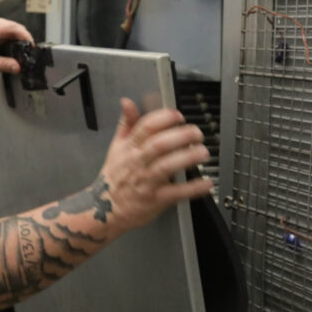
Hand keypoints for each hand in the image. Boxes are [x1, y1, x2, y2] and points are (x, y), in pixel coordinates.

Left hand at [0, 18, 33, 81]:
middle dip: (25, 39)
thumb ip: (5, 65)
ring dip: (22, 39)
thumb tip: (19, 66)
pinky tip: (18, 48)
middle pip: (16, 27)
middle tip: (30, 52)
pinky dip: (18, 39)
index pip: (12, 28)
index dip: (25, 36)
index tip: (31, 46)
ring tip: (24, 52)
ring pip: (16, 29)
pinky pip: (13, 32)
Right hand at [98, 98, 213, 233]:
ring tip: (203, 152)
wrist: (105, 209)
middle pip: (159, 144)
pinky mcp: (155, 200)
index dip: (164, 118)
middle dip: (181, 136)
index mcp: (130, 148)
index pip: (146, 127)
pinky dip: (193, 188)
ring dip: (188, 158)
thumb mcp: (117, 147)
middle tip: (197, 133)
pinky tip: (206, 183)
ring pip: (167, 166)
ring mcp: (147, 182)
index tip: (178, 116)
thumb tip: (128, 102)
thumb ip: (126, 124)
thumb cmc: (115, 177)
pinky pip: (176, 193)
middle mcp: (138, 163)